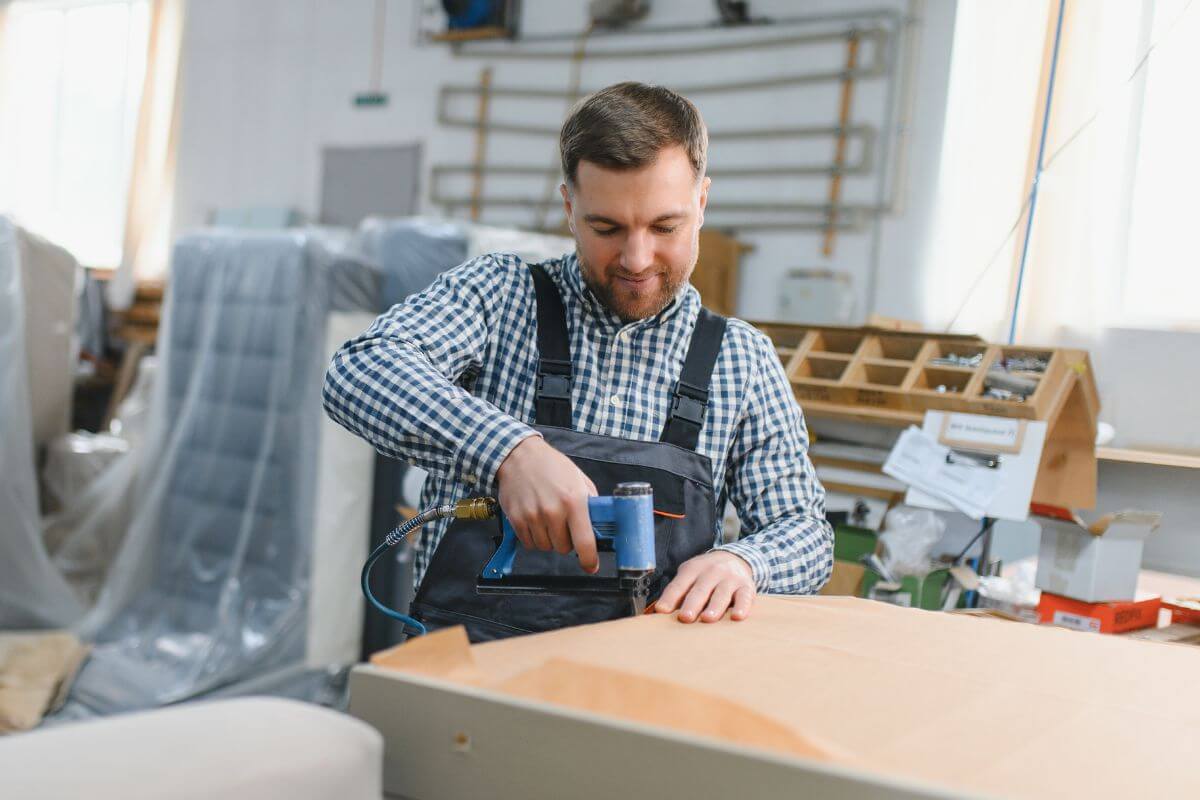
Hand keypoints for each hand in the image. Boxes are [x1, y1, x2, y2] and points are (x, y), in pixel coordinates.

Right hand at [495, 436, 599, 572]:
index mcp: (573, 501)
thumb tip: (599, 526)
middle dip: (567, 541)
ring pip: (546, 547)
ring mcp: (533, 516)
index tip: (591, 566)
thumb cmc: (551, 466)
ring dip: (549, 539)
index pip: (584, 542)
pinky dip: (534, 537)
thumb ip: (590, 503)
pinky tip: (535, 520)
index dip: (589, 559)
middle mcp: (553, 511)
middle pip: (564, 548)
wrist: (519, 456)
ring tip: (548, 520)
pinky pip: (529, 543)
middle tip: (564, 525)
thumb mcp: (579, 479)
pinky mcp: (516, 519)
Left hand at [655, 551, 755, 622]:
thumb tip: (659, 612)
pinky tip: (737, 616)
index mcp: (693, 569)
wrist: (734, 558)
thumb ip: (677, 593)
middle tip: (685, 617)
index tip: (662, 611)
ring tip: (707, 618)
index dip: (670, 597)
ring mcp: (730, 579)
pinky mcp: (746, 587)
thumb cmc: (705, 574)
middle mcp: (712, 572)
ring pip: (722, 593)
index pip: (679, 584)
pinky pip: (745, 597)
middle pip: (700, 589)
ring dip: (714, 606)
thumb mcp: (689, 576)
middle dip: (692, 603)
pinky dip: (742, 606)